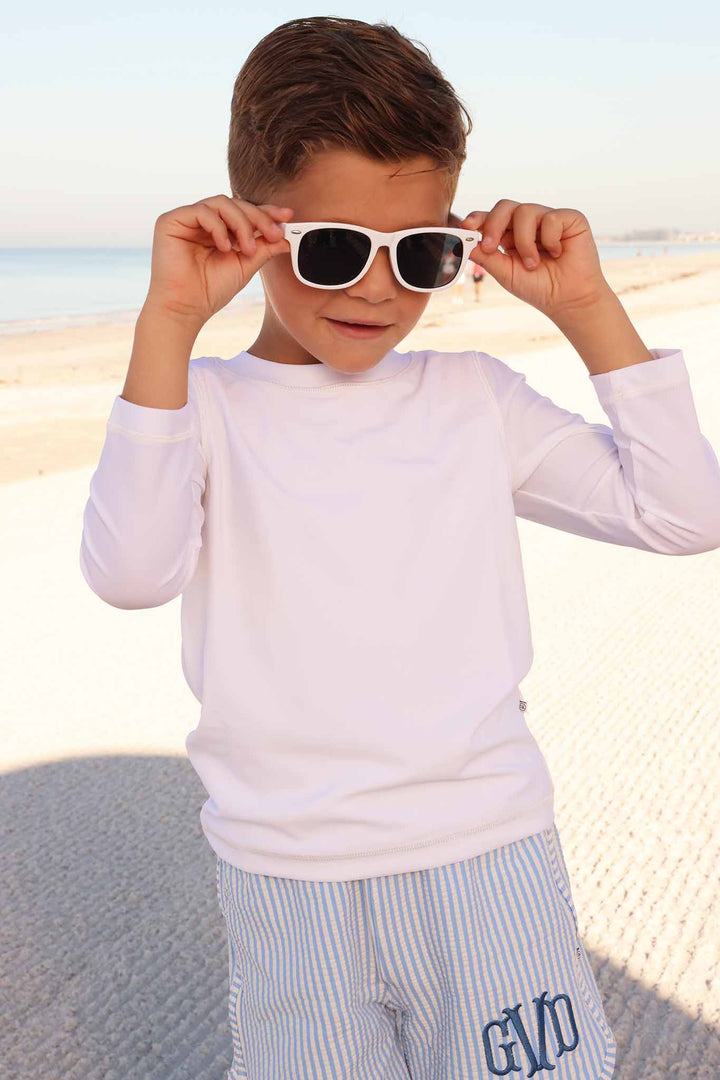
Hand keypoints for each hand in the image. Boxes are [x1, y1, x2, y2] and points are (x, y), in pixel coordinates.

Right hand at [145, 195, 293, 325]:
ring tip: (247, 250)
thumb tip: (286, 239)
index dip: (266, 211)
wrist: (185, 309)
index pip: (243, 212)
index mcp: (218, 231)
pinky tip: (224, 247)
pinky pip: (202, 211)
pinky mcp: (171, 221)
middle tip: (273, 235)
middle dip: (259, 218)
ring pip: (221, 203)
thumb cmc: (210, 291)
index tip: (287, 216)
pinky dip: (219, 227)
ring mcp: (186, 219)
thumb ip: (264, 249)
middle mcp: (202, 222)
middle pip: (235, 203)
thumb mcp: (245, 266)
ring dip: (241, 224)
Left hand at [448, 201, 611, 321]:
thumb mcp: (506, 273)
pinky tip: (557, 253)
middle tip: (492, 246)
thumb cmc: (538, 287)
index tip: (466, 226)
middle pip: (505, 206)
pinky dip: (550, 239)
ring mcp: (549, 219)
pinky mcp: (570, 218)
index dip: (478, 218)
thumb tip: (463, 241)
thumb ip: (486, 256)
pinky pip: (551, 218)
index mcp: (511, 234)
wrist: (568, 299)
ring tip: (533, 263)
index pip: (492, 218)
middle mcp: (529, 223)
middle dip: (494, 224)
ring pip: (525, 211)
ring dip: (524, 241)